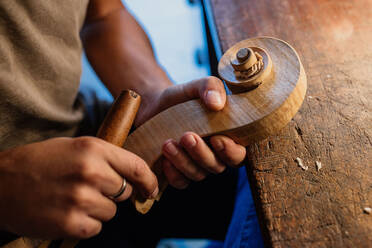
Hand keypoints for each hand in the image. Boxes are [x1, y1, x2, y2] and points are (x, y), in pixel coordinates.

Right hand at [0, 137, 157, 238]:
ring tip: (72, 199)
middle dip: (114, 192)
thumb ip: (106, 158)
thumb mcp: (75, 147)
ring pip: (111, 211)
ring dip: (98, 208)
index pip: (137, 167)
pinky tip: (67, 212)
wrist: (1, 183)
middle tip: (89, 188)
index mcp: (94, 149)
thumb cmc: (40, 163)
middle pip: (125, 191)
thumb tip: (135, 176)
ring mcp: (81, 199)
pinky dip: (86, 223)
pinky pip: (96, 227)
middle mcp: (91, 172)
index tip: (152, 190)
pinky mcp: (72, 223)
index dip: (150, 181)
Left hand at [135, 76, 245, 188]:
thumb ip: (211, 87)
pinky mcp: (178, 171)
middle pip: (217, 166)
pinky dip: (173, 173)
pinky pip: (180, 182)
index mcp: (228, 137)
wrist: (156, 103)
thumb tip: (217, 103)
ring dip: (183, 161)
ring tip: (168, 143)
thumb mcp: (197, 86)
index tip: (217, 139)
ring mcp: (196, 166)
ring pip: (197, 174)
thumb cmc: (183, 97)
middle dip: (202, 154)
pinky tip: (164, 159)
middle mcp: (215, 155)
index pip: (239, 155)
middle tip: (187, 136)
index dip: (231, 152)